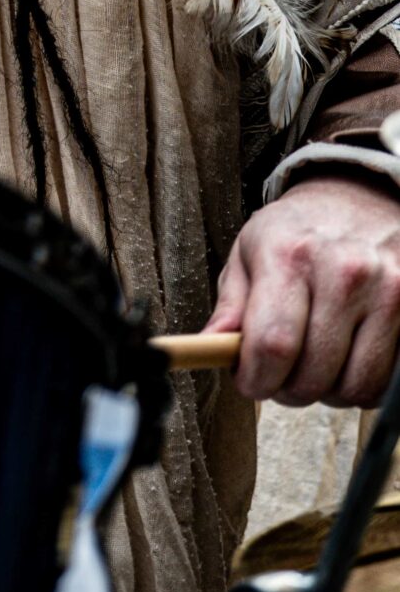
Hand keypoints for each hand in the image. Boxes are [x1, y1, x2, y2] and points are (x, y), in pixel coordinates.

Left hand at [209, 174, 399, 405]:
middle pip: (312, 375)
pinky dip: (361, 384)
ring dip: (327, 392)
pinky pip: (386, 383)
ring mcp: (386, 292)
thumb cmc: (297, 230)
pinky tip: (345, 359)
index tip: (250, 381)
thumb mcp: (250, 250)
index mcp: (289, 255)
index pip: (272, 344)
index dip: (256, 379)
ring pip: (353, 388)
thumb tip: (210, 346)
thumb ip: (231, 304)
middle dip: (287, 390)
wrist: (356, 198)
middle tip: (280, 375)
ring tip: (314, 364)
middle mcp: (343, 272)